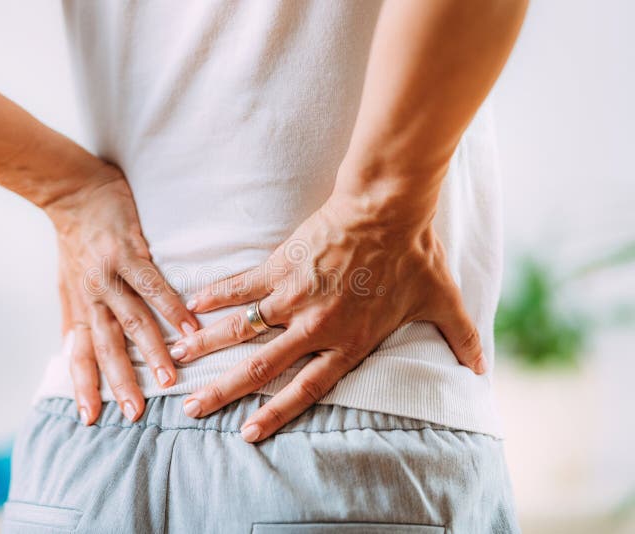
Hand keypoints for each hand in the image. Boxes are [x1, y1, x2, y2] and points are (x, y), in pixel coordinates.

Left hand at [45, 165, 197, 424]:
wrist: (72, 192)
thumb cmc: (74, 241)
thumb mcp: (66, 284)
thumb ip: (73, 319)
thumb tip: (68, 351)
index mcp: (79, 306)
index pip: (79, 353)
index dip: (83, 385)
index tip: (90, 418)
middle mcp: (92, 296)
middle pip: (106, 345)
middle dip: (120, 380)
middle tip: (135, 412)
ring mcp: (110, 275)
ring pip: (132, 320)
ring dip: (152, 351)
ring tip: (170, 378)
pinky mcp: (129, 252)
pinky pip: (153, 285)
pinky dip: (172, 308)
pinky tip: (189, 327)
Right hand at [173, 174, 484, 441]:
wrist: (388, 207)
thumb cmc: (414, 254)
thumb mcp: (441, 300)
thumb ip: (460, 338)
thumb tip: (483, 367)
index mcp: (348, 341)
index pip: (305, 388)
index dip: (275, 412)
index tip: (245, 431)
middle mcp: (315, 326)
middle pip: (261, 367)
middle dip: (223, 390)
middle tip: (191, 406)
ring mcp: (293, 296)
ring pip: (242, 329)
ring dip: (207, 346)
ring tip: (177, 359)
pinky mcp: (280, 265)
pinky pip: (241, 285)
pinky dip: (215, 296)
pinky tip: (191, 307)